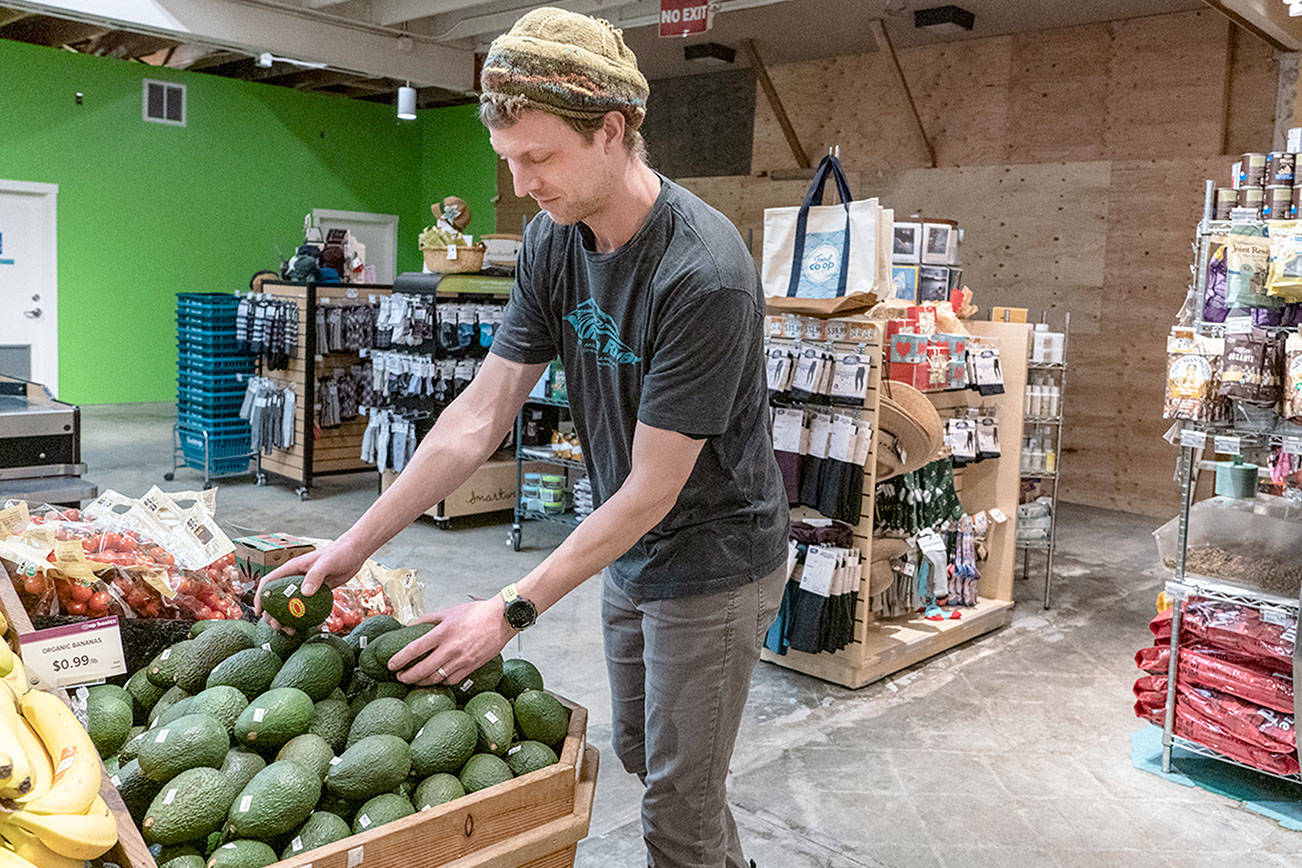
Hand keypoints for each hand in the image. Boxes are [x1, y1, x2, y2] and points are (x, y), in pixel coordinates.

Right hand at [254, 537, 367, 633]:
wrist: (355, 553)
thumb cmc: (339, 553)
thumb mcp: (327, 563)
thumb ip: (315, 576)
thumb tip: (304, 593)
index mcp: (292, 569)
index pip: (269, 582)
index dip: (260, 596)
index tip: (259, 612)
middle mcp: (295, 578)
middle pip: (276, 598)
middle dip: (272, 614)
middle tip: (277, 626)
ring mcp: (305, 586)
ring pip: (290, 605)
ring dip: (286, 619)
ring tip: (290, 631)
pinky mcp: (316, 592)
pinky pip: (306, 607)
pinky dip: (304, 618)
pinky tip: (308, 627)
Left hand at [388, 598, 515, 686]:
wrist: (502, 619)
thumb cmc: (476, 613)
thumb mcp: (449, 611)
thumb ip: (427, 619)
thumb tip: (410, 626)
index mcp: (443, 632)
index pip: (415, 649)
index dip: (400, 659)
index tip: (391, 664)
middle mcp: (451, 648)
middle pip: (422, 669)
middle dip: (407, 676)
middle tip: (399, 677)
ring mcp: (461, 660)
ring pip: (436, 678)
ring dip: (421, 682)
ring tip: (413, 681)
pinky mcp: (471, 667)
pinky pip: (451, 681)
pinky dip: (439, 682)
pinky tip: (434, 680)